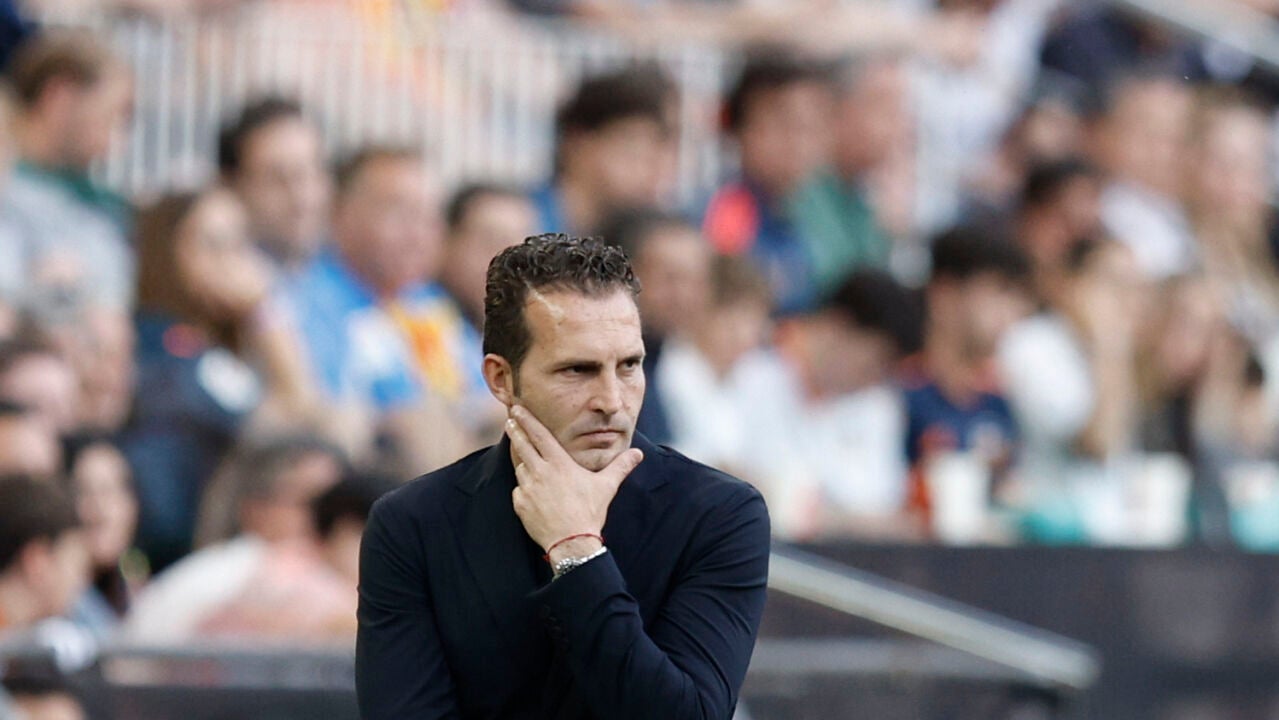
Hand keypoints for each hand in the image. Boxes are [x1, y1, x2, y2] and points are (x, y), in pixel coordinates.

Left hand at [505, 405, 643, 562]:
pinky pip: (519, 490)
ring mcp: (528, 488)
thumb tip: (638, 454)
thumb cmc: (589, 512)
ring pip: (520, 468)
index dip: (527, 420)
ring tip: (522, 455)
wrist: (572, 542)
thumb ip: (620, 466)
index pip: (539, 435)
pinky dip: (523, 487)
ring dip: (520, 460)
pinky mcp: (520, 504)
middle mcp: (540, 472)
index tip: (517, 409)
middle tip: (509, 420)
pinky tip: (530, 491)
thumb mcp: (607, 486)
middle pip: (522, 446)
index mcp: (559, 463)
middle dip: (515, 431)